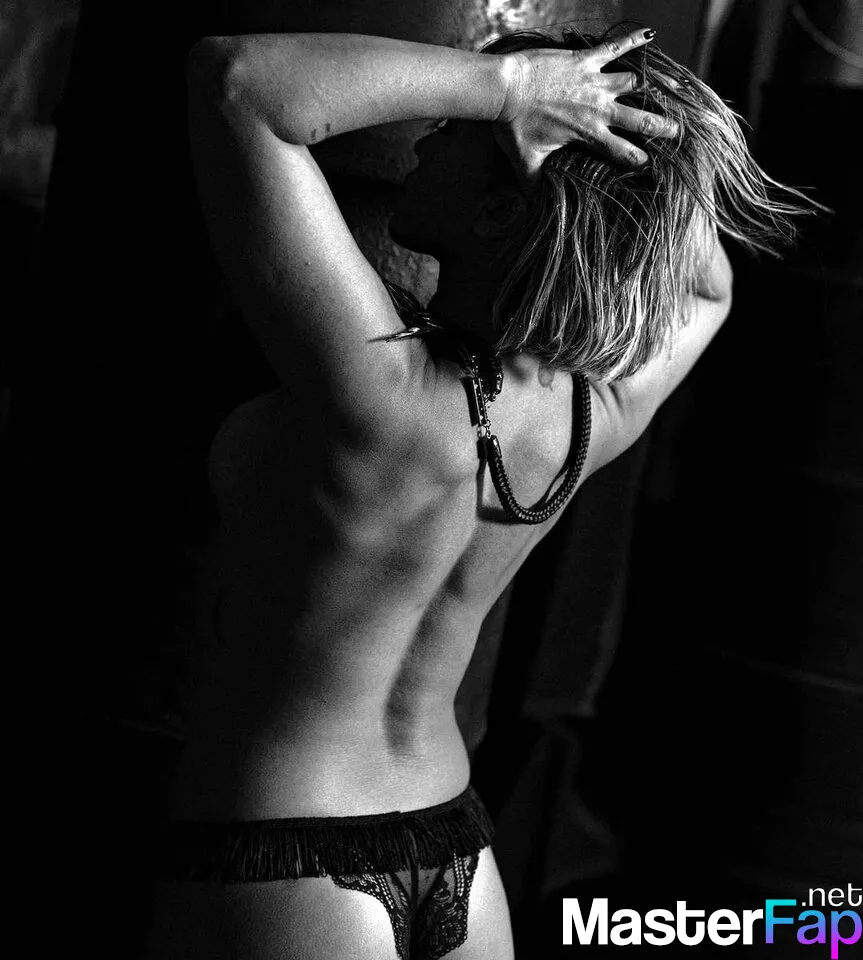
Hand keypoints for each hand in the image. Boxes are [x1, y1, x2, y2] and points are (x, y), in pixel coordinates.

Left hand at [495, 27, 678, 187]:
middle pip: (640, 119)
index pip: (623, 153)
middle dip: (662, 127)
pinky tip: (651, 34)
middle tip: (679, 131)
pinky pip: (615, 47)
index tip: (652, 166)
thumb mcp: (525, 161)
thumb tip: (531, 210)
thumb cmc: (513, 126)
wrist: (504, 89)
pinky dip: (633, 39)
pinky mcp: (585, 59)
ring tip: (678, 88)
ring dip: (657, 85)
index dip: (639, 160)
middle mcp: (598, 109)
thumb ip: (532, 186)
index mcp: (589, 134)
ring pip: (635, 82)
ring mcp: (594, 82)